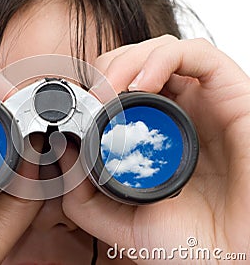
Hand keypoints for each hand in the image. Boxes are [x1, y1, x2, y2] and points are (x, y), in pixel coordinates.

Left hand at [59, 35, 249, 262]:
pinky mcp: (233, 96)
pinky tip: (142, 84)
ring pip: (162, 50)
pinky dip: (164, 57)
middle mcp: (178, 114)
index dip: (94, 86)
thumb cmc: (187, 242)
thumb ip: (82, 195)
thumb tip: (61, 151)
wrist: (231, 259)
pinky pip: (199, 55)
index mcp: (153, 134)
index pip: (119, 88)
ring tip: (110, 92)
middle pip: (137, 63)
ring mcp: (204, 103)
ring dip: (128, 61)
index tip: (76, 107)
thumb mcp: (119, 221)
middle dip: (107, 70)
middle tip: (92, 98)